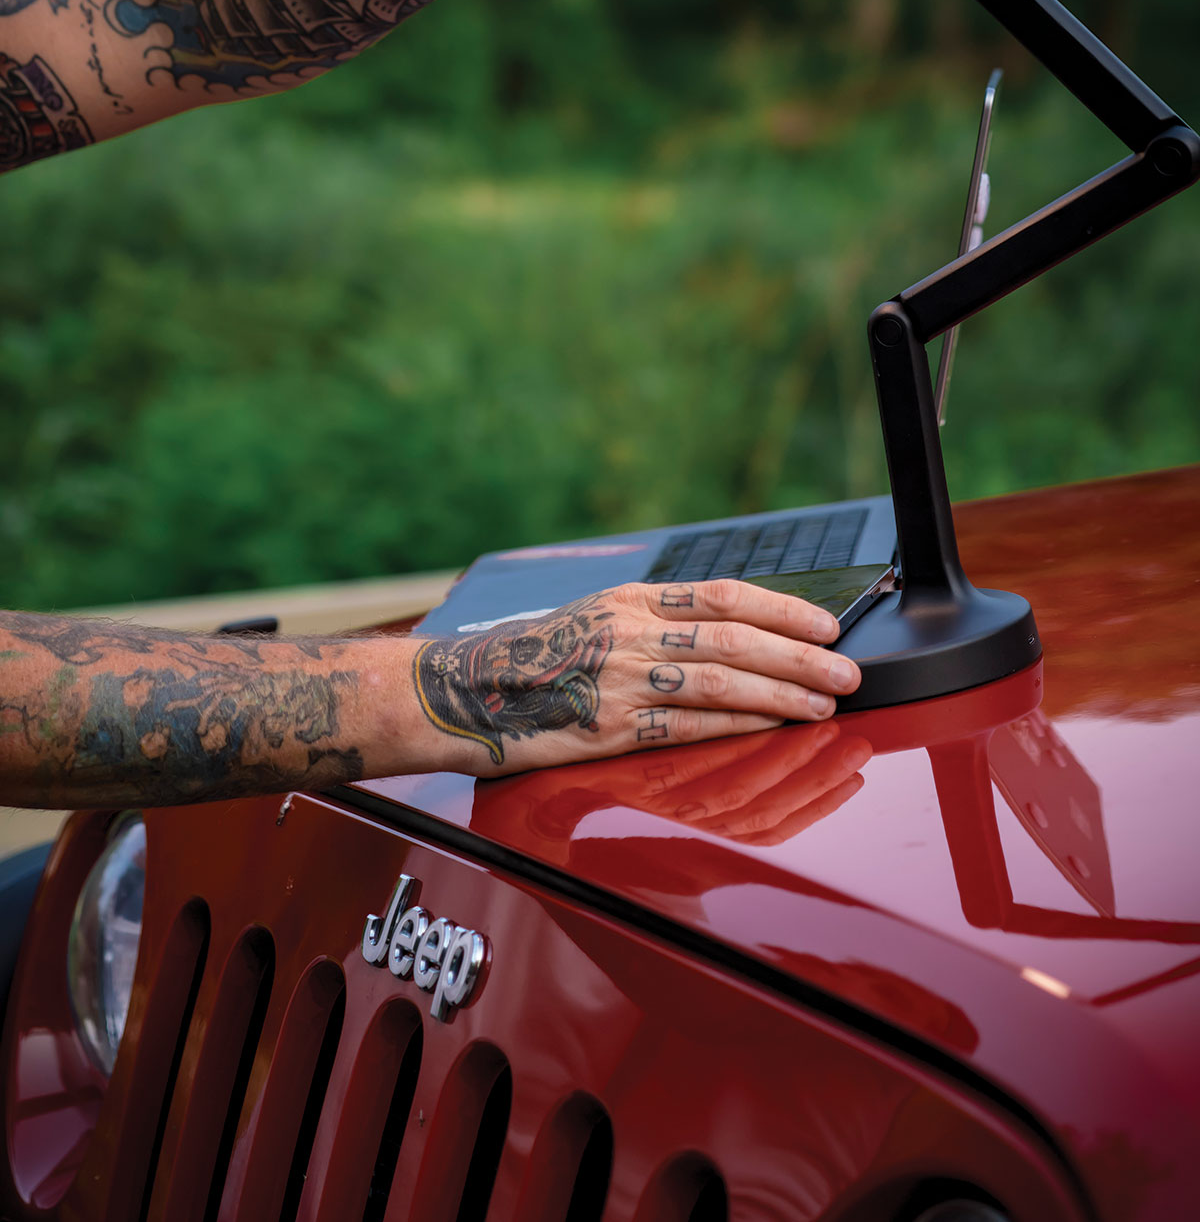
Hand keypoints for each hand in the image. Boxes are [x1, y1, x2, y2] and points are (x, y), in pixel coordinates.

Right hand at [410, 578, 861, 774]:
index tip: (828, 624)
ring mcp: (619, 679)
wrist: (467, 691)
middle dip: (800, 655)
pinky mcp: (609, 728)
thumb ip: (658, 621)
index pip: (724, 595)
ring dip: (782, 693)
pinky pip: (688, 725)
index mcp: (632, 599)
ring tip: (825, 703)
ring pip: (720, 682)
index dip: (784, 609)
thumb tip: (736, 632)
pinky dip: (738, 725)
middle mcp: (630, 632)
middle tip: (847, 671)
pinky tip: (773, 727)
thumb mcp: (598, 617)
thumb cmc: (539, 657)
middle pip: (734, 639)